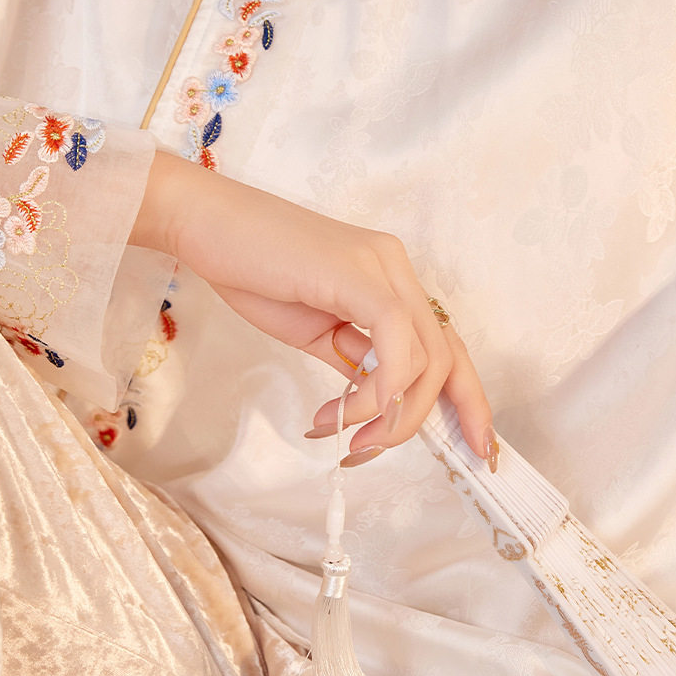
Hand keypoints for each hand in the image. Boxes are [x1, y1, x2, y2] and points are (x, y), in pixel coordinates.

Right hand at [132, 152, 493, 462]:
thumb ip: (352, 360)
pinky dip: (379, 389)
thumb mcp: (313, 330)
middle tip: (372, 453)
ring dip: (389, 413)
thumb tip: (375, 401)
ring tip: (342, 434)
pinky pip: (395, 343)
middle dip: (433, 418)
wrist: (203, 222)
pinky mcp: (359, 274)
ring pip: (426, 358)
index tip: (471, 448)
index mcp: (390, 281)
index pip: (446, 345)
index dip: (466, 399)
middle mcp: (397, 270)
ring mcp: (383, 268)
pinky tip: (344, 412)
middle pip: (449, 357)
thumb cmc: (250, 271)